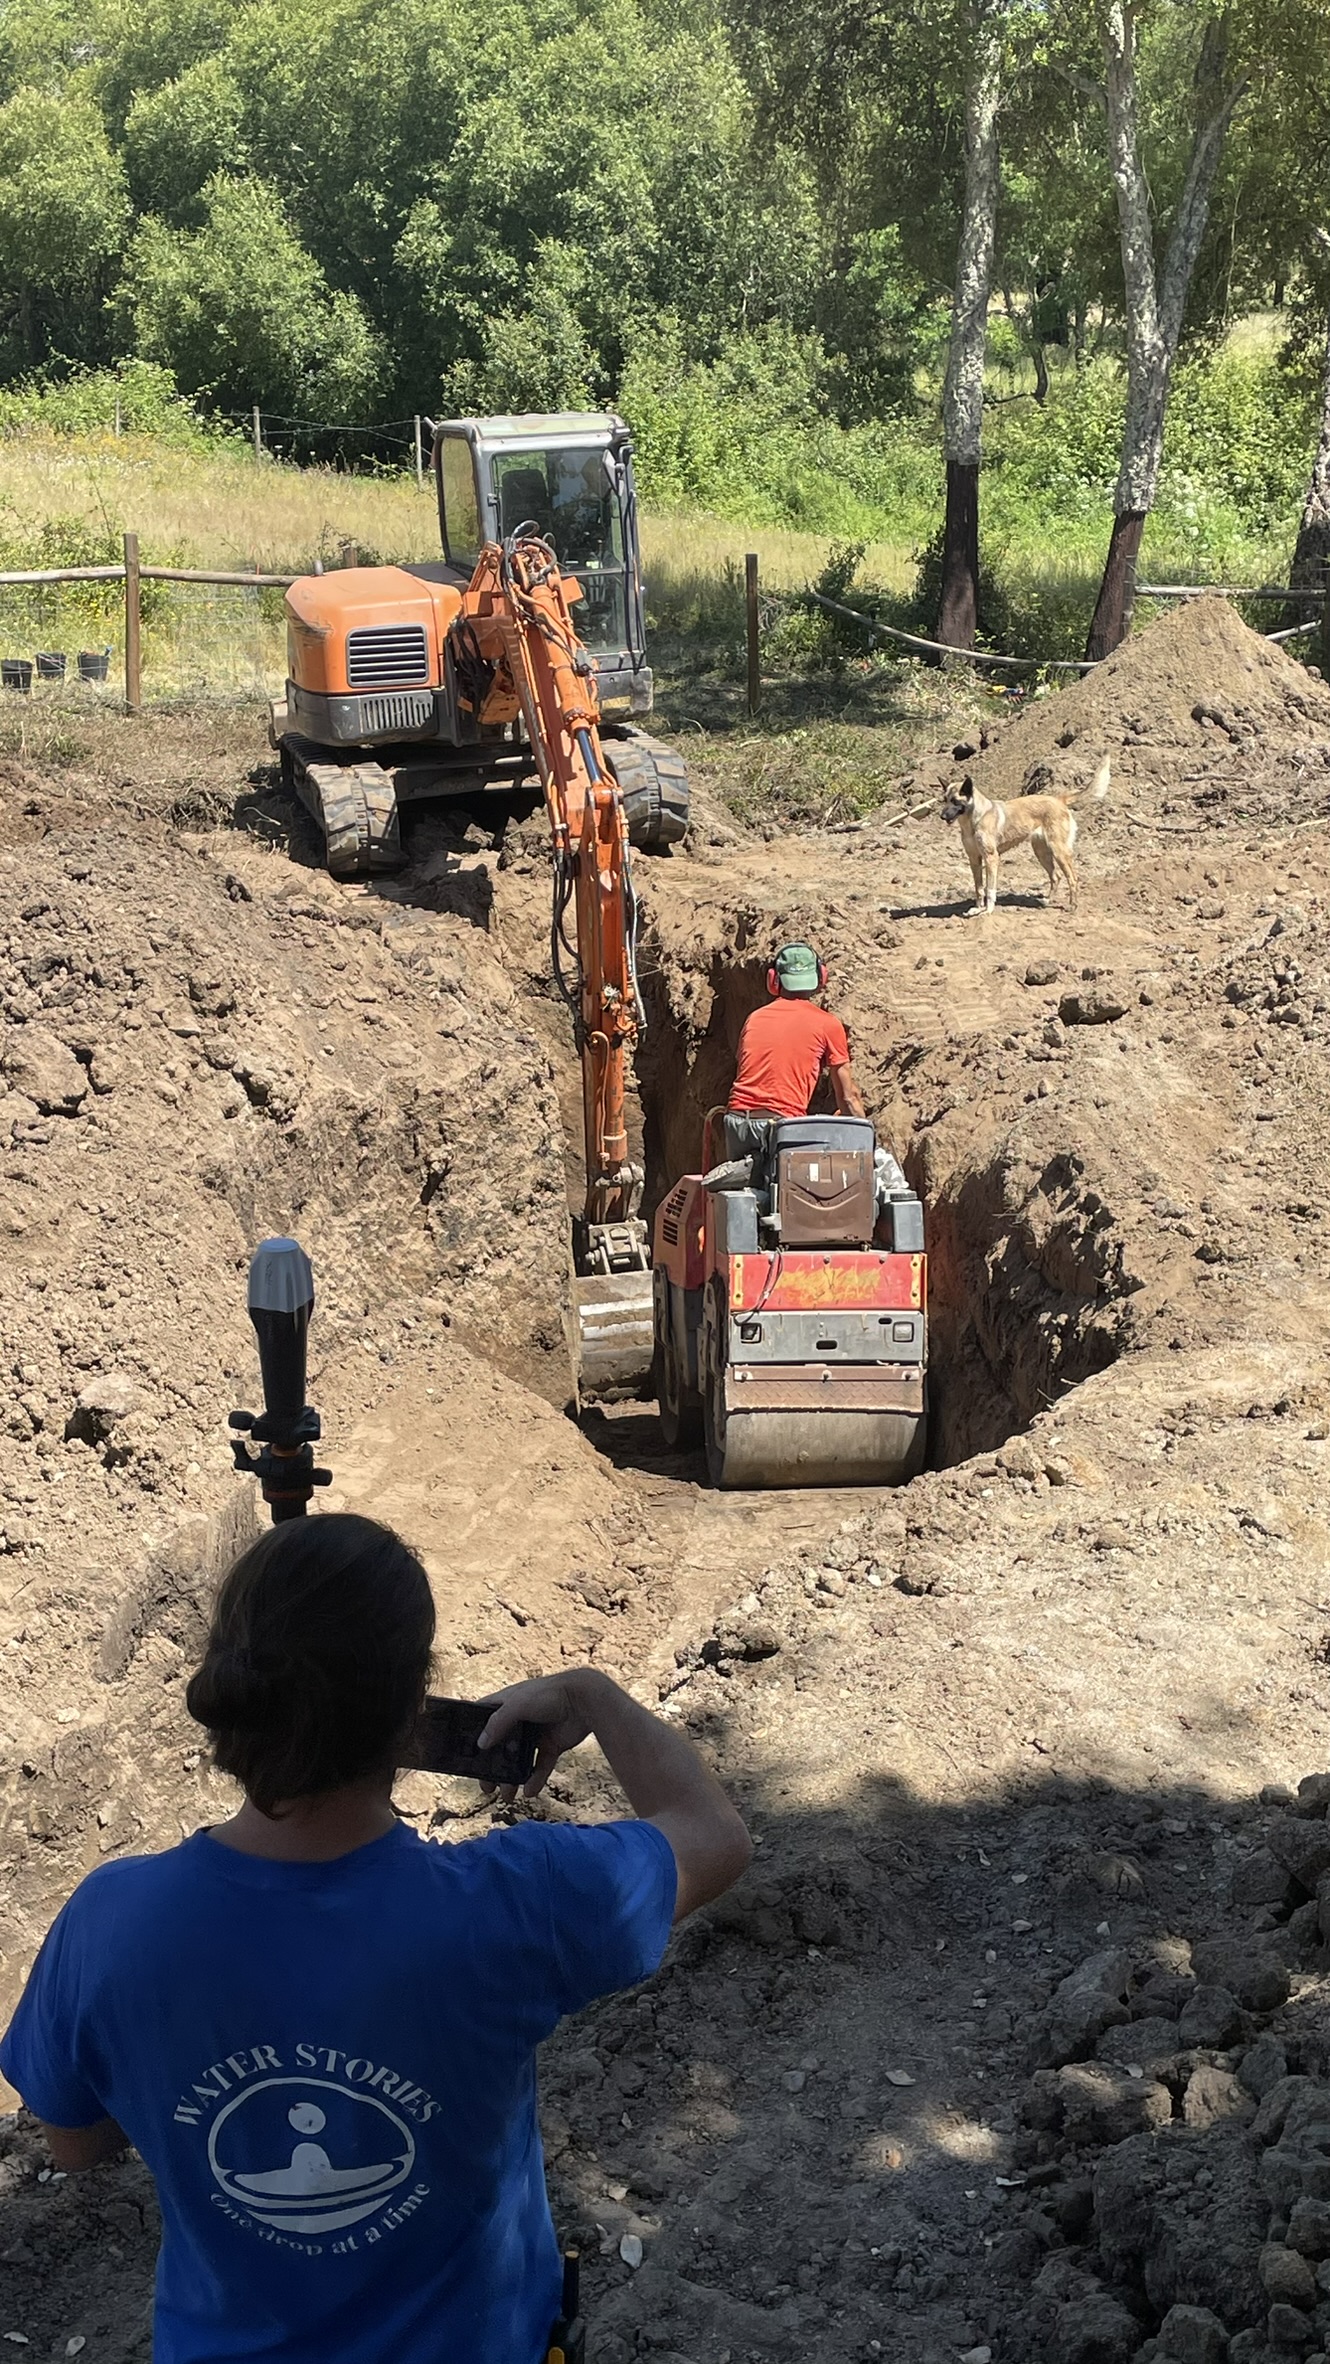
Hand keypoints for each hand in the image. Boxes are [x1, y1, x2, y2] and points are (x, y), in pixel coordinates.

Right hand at [477, 1669, 598, 1799]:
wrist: (585, 1701)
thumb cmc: (550, 1694)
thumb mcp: (518, 1704)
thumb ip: (498, 1722)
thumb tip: (481, 1744)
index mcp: (507, 1704)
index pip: (484, 1720)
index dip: (476, 1736)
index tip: (467, 1755)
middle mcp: (519, 1720)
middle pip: (501, 1746)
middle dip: (493, 1767)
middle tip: (487, 1787)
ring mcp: (536, 1734)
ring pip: (519, 1760)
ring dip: (512, 1778)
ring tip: (507, 1796)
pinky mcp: (552, 1745)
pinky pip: (540, 1766)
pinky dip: (535, 1780)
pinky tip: (530, 1791)